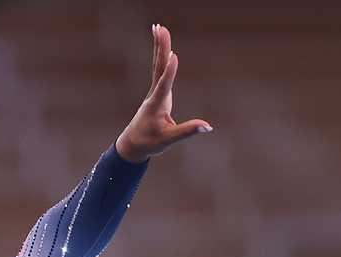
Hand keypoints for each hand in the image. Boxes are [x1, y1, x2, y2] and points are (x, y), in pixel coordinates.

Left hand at [115, 24, 212, 163]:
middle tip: (161, 28)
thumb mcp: (168, 140)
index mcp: (156, 104)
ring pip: (158, 65)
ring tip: (159, 28)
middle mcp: (154, 94)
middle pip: (158, 67)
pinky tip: (165, 46)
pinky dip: (162, 56)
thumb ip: (187, 131)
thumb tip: (207, 126)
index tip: (174, 55)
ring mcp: (154, 92)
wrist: (132, 144)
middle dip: (161, 48)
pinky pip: (159, 70)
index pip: (164, 85)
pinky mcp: (157, 92)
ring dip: (160, 46)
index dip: (169, 71)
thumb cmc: (149, 142)